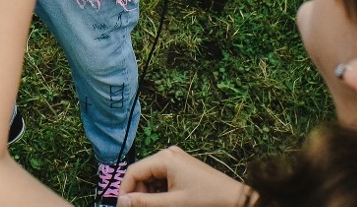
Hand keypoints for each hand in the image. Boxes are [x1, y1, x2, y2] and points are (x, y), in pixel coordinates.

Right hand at [118, 147, 249, 206]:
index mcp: (165, 158)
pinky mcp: (182, 167)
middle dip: (138, 194)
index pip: (133, 172)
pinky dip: (159, 192)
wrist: (235, 199)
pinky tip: (164, 203)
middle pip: (142, 174)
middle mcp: (169, 154)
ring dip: (149, 195)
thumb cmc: (207, 200)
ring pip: (151, 178)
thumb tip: (122, 201)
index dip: (125, 191)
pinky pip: (162, 179)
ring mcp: (176, 160)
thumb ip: (144, 203)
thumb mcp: (172, 203)